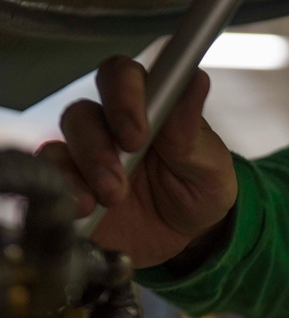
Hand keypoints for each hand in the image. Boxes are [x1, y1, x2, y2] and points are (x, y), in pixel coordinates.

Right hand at [37, 56, 237, 268]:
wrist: (183, 241)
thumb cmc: (200, 191)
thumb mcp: (210, 167)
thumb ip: (193, 132)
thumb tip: (195, 83)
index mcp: (149, 106)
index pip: (124, 76)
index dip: (124, 95)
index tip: (138, 133)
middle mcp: (111, 123)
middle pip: (84, 110)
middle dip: (99, 143)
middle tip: (121, 175)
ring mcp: (86, 153)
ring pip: (64, 144)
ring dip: (87, 168)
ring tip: (112, 197)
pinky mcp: (69, 182)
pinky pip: (49, 175)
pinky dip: (64, 189)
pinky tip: (85, 207)